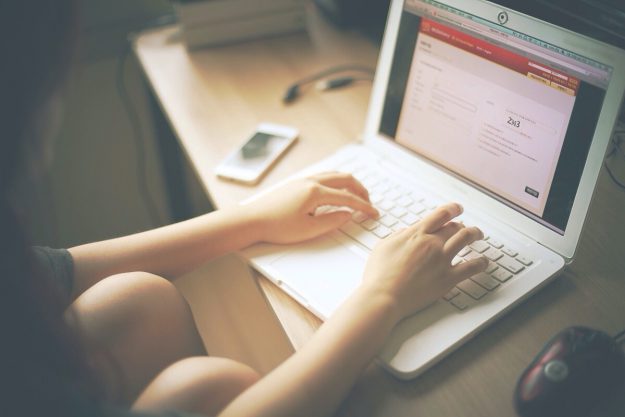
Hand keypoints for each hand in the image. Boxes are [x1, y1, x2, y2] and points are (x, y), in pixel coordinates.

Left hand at [244, 172, 378, 243]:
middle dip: (360, 190)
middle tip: (369, 203)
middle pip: (345, 179)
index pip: (348, 198)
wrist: (251, 221)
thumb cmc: (275, 226)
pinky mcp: (296, 183)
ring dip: (349, 184)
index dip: (364, 207)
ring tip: (356, 196)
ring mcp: (302, 180)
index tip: (374, 214)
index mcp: (315, 192)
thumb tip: (347, 214)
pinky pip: (323, 176)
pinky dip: (337, 182)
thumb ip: (332, 221)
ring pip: (334, 175)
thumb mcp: (308, 230)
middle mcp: (310, 182)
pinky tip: (336, 191)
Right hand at [362, 203, 487, 320]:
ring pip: (466, 238)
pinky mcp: (448, 278)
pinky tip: (484, 262)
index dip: (452, 209)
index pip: (440, 214)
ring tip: (478, 234)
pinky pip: (472, 267)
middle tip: (463, 227)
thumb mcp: (383, 246)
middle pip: (454, 226)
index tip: (456, 208)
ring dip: (475, 234)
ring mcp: (442, 260)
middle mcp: (432, 243)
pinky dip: (481, 262)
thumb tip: (407, 231)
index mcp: (416, 234)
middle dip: (461, 224)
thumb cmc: (379, 274)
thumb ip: (398, 236)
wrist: (383, 296)